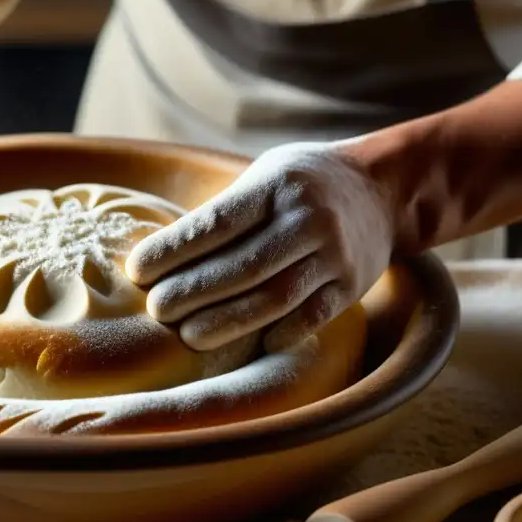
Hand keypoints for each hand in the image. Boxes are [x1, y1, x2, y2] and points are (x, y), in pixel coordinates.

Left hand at [125, 141, 394, 353]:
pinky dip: (279, 334)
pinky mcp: (352, 285)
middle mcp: (309, 218)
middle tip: (156, 309)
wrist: (383, 188)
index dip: (174, 249)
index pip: (217, 221)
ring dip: (227, 321)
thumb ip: (226, 212)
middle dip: (193, 290)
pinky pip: (313, 316)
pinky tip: (247, 345)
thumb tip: (159, 257)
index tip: (138, 269)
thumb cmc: (301, 184)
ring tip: (188, 334)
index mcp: (278, 185)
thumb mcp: (265, 175)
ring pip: (275, 296)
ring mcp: (336, 254)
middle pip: (242, 265)